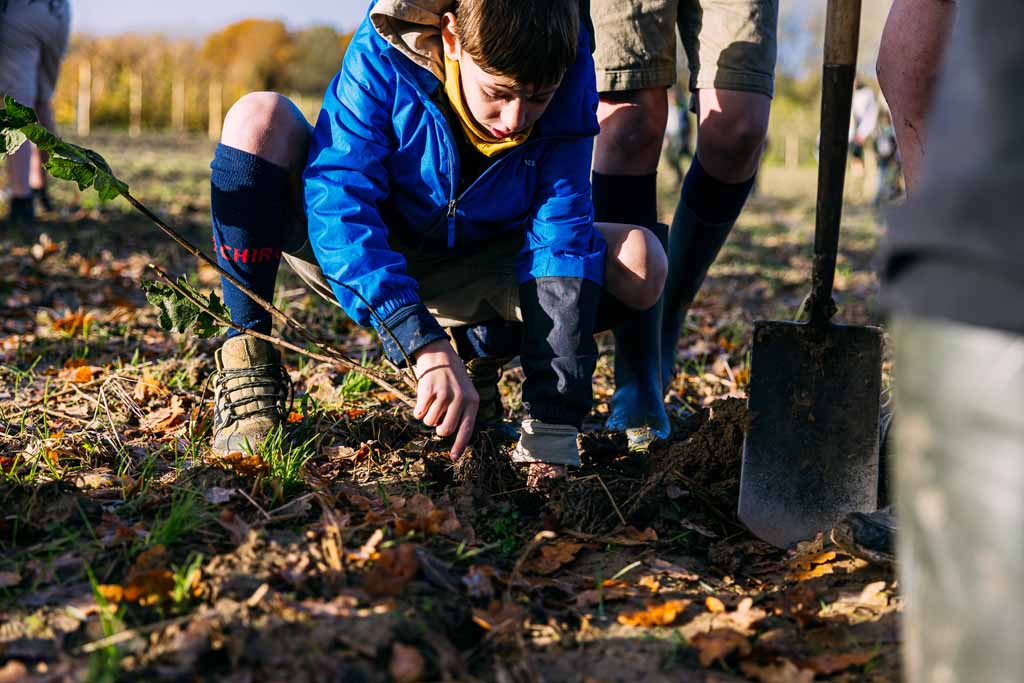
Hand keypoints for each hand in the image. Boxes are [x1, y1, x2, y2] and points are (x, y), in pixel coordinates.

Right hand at [412, 339, 478, 459]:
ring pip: (430, 423)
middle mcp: (460, 398)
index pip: (467, 429)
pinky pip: (419, 413)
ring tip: (432, 402)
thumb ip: (462, 412)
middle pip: (446, 430)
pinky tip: (424, 396)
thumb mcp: (465, 392)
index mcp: (472, 401)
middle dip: (439, 429)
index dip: (459, 445)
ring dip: (428, 416)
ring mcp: (444, 395)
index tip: (453, 458)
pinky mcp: (428, 391)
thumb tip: (449, 436)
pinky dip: (418, 409)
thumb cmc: (451, 378)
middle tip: (438, 417)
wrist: (438, 354)